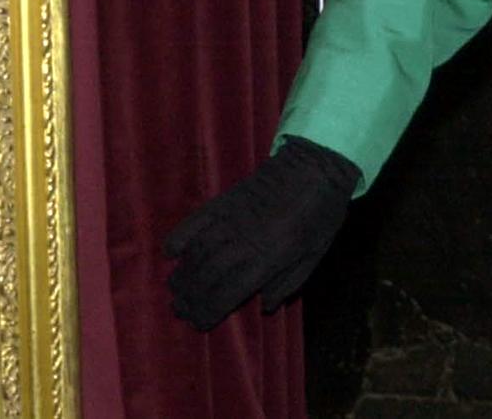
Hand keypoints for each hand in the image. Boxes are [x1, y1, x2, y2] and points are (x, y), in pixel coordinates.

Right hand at [164, 136, 359, 330]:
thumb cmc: (321, 215)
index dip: (209, 311)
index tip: (197, 324)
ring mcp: (231, 219)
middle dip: (190, 297)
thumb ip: (288, 284)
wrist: (316, 167)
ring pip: (197, 251)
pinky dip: (181, 235)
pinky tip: (170, 251)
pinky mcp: (225, 200)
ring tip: (173, 289)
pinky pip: (196, 220)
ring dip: (182, 273)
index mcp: (269, 259)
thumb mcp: (314, 256)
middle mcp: (244, 242)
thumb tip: (264, 307)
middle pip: (206, 275)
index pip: (228, 293)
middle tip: (178, 309)